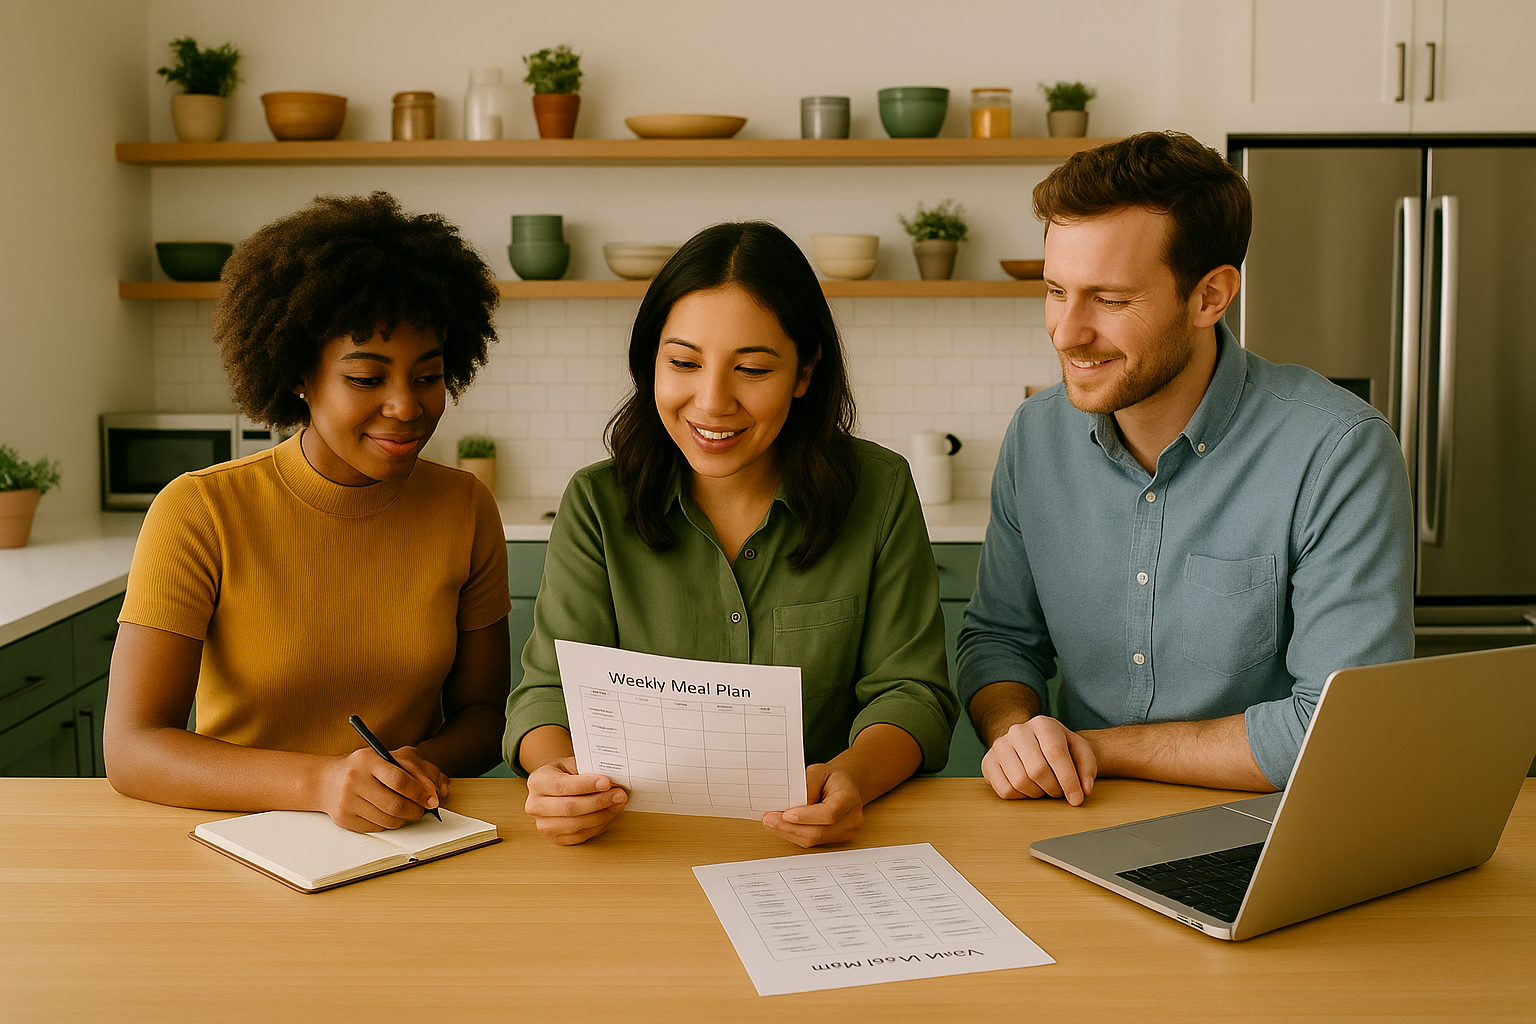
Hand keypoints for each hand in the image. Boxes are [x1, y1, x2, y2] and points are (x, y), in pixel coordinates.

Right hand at [316, 745, 448, 831]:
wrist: (326, 780)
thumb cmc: (365, 767)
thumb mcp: (390, 758)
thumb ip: (418, 769)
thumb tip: (439, 790)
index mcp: (368, 760)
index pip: (400, 779)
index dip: (421, 792)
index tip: (433, 799)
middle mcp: (355, 780)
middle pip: (395, 804)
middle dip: (416, 810)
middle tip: (423, 809)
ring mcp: (347, 801)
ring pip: (388, 820)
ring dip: (404, 818)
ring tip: (407, 810)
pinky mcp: (344, 819)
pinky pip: (377, 828)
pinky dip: (388, 823)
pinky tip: (386, 813)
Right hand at [524, 756, 627, 844]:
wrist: (553, 787)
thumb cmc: (565, 773)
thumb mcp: (572, 764)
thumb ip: (588, 770)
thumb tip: (612, 781)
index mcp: (537, 781)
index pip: (562, 786)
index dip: (586, 785)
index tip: (607, 782)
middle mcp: (535, 805)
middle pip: (570, 808)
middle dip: (599, 801)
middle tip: (619, 795)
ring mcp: (543, 824)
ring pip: (576, 825)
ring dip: (601, 815)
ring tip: (617, 804)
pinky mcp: (555, 838)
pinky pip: (580, 835)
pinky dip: (598, 826)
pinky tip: (608, 814)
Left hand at [762, 764, 865, 847]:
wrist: (846, 786)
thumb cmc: (832, 778)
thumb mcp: (818, 772)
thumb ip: (807, 787)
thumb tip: (792, 806)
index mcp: (849, 798)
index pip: (829, 814)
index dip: (806, 817)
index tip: (786, 814)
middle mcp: (851, 819)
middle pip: (819, 832)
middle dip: (791, 828)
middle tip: (770, 820)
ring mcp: (846, 833)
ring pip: (814, 840)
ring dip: (790, 833)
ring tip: (772, 823)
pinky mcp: (836, 840)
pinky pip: (813, 842)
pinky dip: (796, 835)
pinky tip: (783, 827)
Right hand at [981, 717, 1097, 804]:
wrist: (1031, 741)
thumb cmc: (1058, 747)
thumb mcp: (1079, 750)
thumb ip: (1087, 767)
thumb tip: (1084, 790)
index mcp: (1043, 724)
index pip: (1055, 754)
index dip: (1068, 780)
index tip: (1077, 799)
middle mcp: (1017, 731)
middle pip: (1037, 770)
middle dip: (1053, 789)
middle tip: (1059, 792)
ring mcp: (999, 746)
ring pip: (1020, 782)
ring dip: (1037, 794)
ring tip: (1044, 788)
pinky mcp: (988, 762)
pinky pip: (1005, 790)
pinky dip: (1021, 797)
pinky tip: (1028, 788)